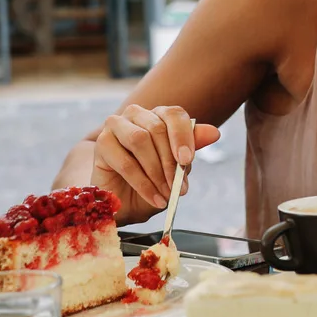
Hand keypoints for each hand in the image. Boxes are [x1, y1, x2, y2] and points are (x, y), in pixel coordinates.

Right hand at [92, 105, 220, 224]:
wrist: (124, 202)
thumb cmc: (150, 182)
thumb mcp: (176, 169)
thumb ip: (190, 149)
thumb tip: (214, 132)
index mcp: (157, 116)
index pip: (174, 114)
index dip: (183, 136)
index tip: (187, 160)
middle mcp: (136, 115)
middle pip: (157, 128)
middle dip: (170, 162)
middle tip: (178, 188)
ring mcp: (115, 126)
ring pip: (139, 140)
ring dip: (156, 171)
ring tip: (165, 194)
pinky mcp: (102, 143)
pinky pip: (125, 161)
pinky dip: (143, 183)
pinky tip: (154, 198)